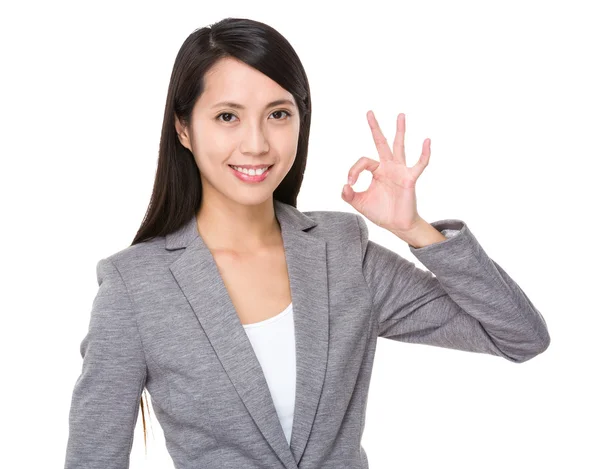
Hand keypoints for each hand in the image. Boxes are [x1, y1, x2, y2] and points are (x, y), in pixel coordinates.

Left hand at [341, 111, 430, 233]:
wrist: (396, 224)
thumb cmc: (381, 212)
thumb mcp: (360, 203)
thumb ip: (349, 195)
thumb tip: (344, 186)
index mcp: (377, 171)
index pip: (363, 161)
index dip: (353, 170)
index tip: (350, 184)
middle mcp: (388, 167)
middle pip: (381, 143)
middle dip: (375, 128)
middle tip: (369, 112)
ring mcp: (400, 171)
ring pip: (399, 146)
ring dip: (399, 131)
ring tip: (400, 115)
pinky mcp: (410, 178)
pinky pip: (419, 164)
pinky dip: (424, 153)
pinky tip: (427, 141)